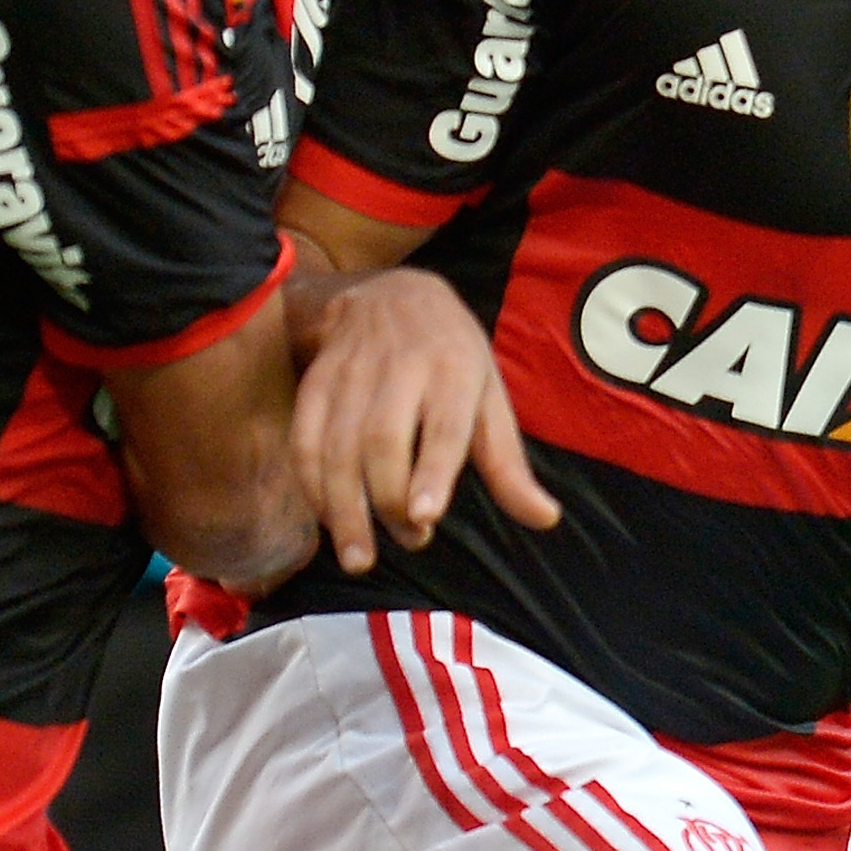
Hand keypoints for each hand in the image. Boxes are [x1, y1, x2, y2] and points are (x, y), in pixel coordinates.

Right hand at [289, 268, 559, 574]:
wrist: (390, 294)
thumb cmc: (451, 357)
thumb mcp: (489, 398)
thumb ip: (508, 464)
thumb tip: (546, 519)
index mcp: (454, 369)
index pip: (444, 425)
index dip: (433, 472)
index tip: (424, 516)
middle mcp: (401, 366)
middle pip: (384, 441)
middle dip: (388, 501)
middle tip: (411, 540)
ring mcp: (352, 373)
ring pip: (338, 446)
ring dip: (344, 509)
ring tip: (359, 556)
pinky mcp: (316, 383)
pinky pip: (304, 441)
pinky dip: (312, 488)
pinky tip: (328, 520)